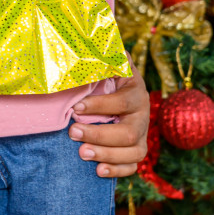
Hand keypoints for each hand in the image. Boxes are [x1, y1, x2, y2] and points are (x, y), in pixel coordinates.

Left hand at [68, 61, 148, 177]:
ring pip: (133, 151)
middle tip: (72, 132)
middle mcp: (142, 114)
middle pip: (128, 132)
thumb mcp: (102, 63)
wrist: (110, 88)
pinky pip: (133, 165)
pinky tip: (98, 170)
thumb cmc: (101, 75)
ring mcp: (141, 134)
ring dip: (107, 154)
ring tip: (81, 153)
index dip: (101, 106)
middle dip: (99, 134)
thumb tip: (89, 44)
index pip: (123, 102)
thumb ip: (98, 57)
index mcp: (135, 91)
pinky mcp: (134, 149)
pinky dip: (118, 170)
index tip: (76, 107)